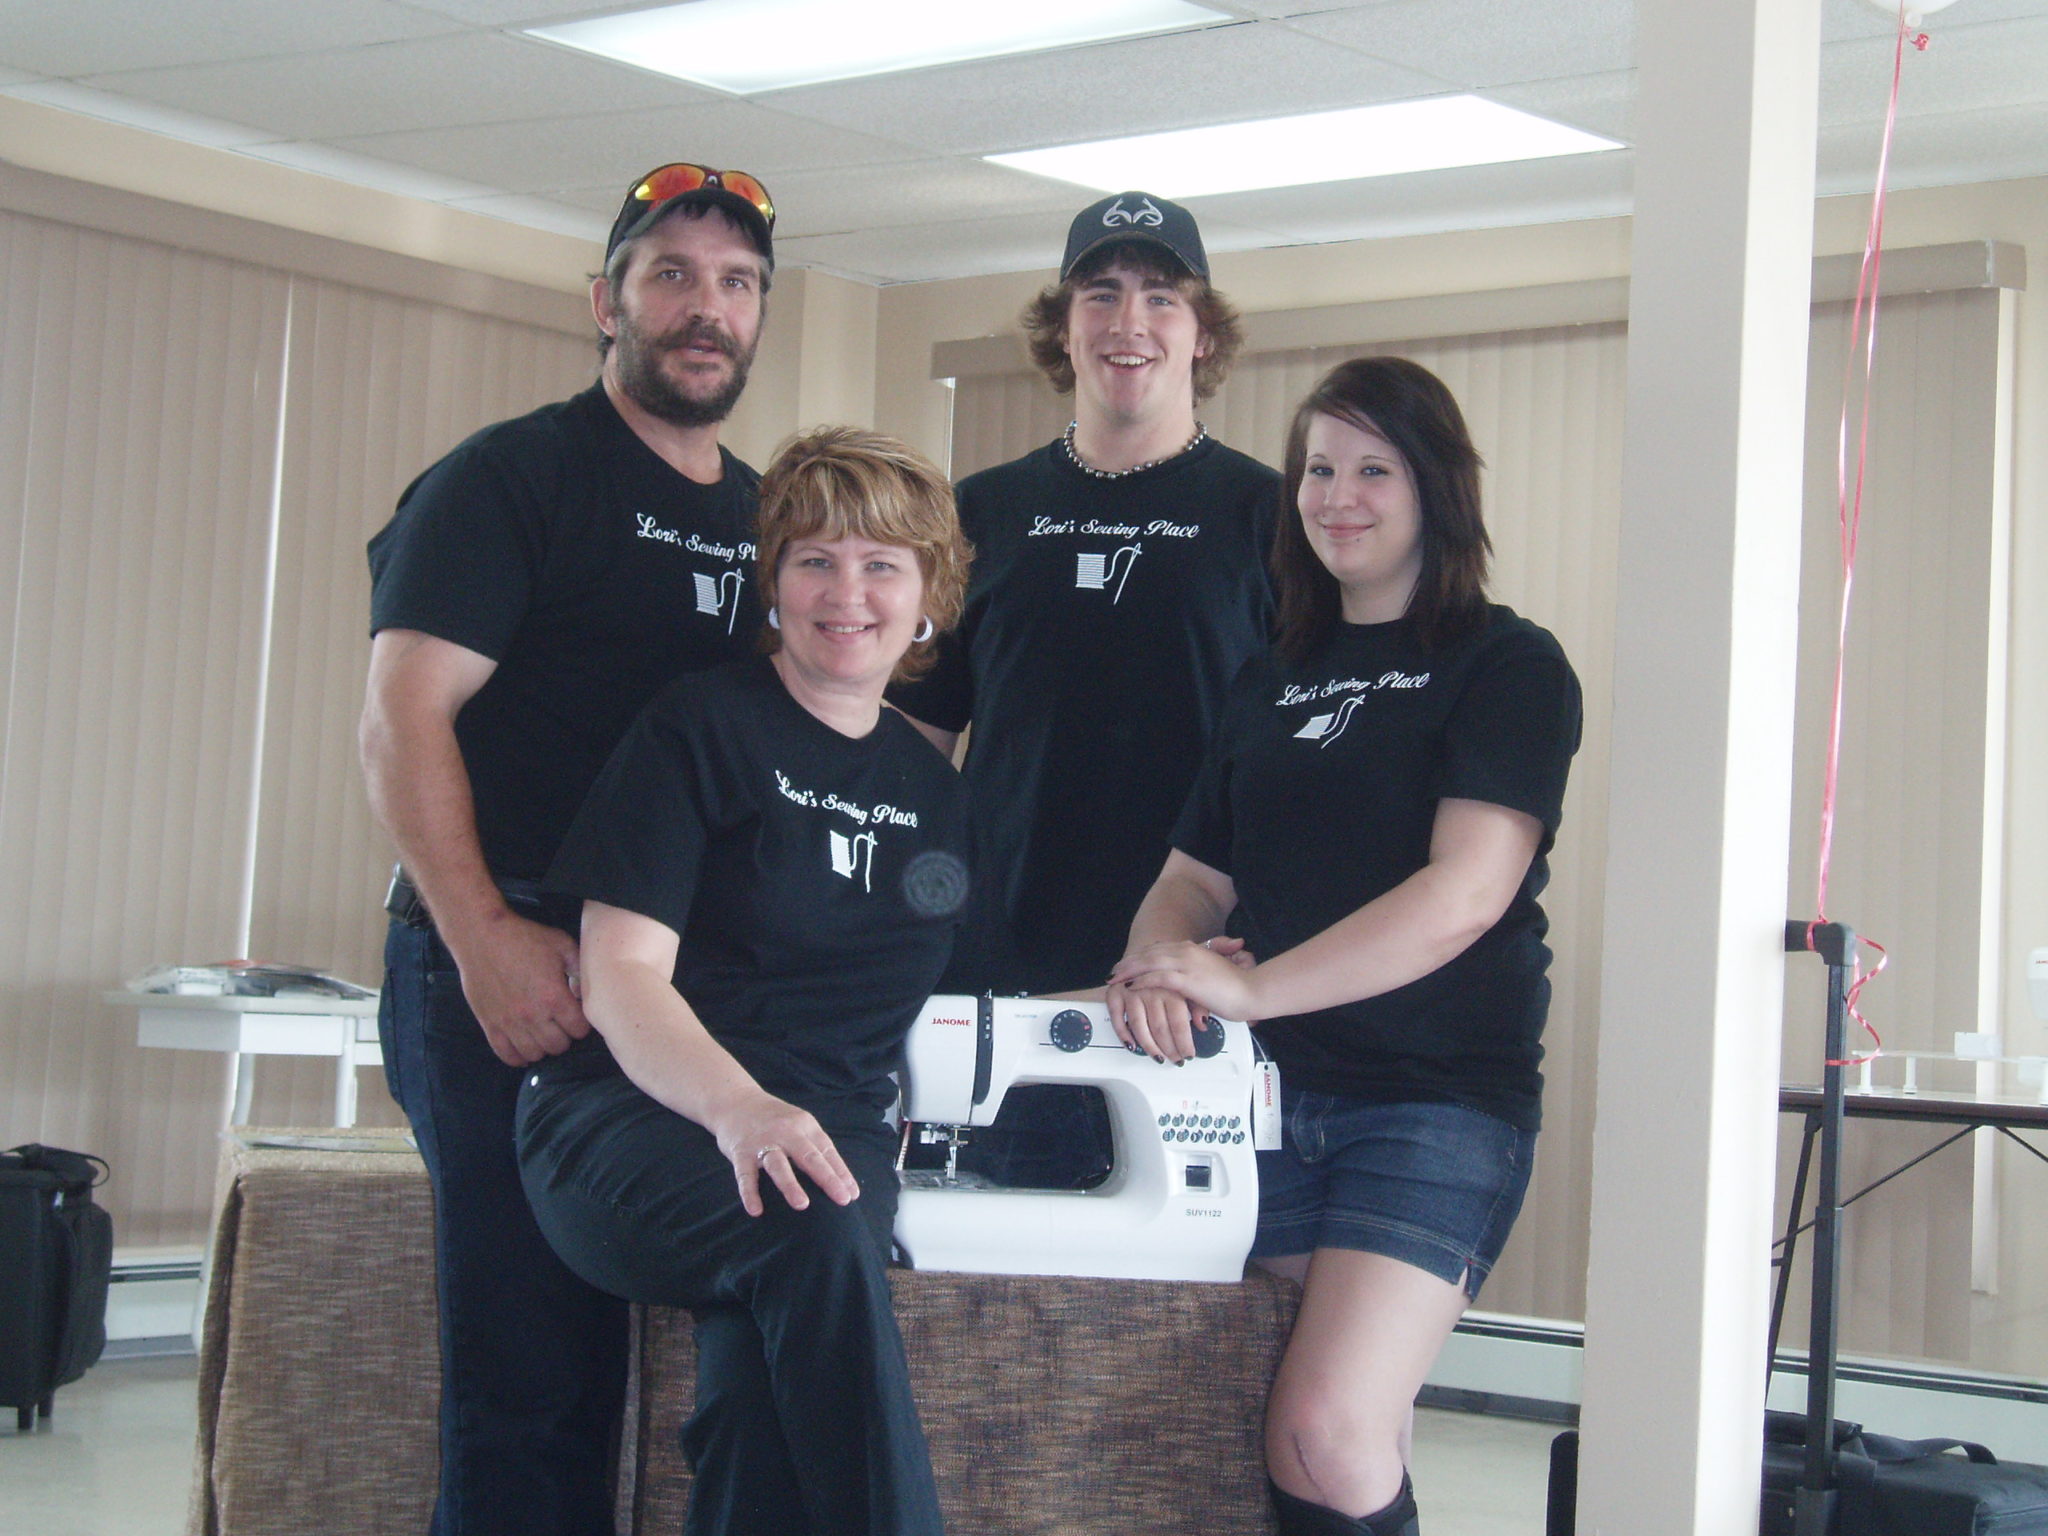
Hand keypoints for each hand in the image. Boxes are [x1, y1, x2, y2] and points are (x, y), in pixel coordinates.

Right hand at [445, 910, 589, 1066]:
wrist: (481, 935)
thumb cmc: (523, 937)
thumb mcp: (561, 945)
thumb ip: (579, 969)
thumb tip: (584, 992)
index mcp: (554, 996)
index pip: (579, 1030)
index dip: (582, 1023)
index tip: (577, 1014)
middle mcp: (533, 1015)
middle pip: (559, 1046)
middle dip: (565, 1036)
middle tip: (561, 1023)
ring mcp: (509, 1023)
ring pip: (535, 1054)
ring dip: (543, 1046)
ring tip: (543, 1033)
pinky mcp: (490, 1024)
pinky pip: (507, 1055)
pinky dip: (518, 1056)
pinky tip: (524, 1046)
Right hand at [710, 1093, 859, 1216]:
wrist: (735, 1101)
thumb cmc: (774, 1120)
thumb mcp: (798, 1125)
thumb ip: (816, 1148)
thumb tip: (841, 1181)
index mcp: (804, 1125)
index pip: (826, 1151)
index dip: (841, 1173)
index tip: (852, 1195)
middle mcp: (785, 1132)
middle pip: (809, 1157)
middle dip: (827, 1178)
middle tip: (842, 1199)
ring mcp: (762, 1142)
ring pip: (778, 1165)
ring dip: (790, 1184)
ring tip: (802, 1204)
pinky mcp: (740, 1152)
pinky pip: (745, 1175)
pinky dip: (749, 1193)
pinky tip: (756, 1210)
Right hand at [1105, 981, 1203, 1062]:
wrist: (1150, 954)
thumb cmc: (1171, 973)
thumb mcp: (1191, 987)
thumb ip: (1198, 1006)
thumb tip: (1202, 1025)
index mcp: (1172, 987)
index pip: (1179, 1023)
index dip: (1184, 1043)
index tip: (1188, 1055)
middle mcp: (1151, 989)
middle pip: (1160, 1028)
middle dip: (1169, 1049)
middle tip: (1176, 1060)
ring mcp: (1132, 991)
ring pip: (1139, 1027)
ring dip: (1149, 1047)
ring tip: (1157, 1057)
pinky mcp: (1115, 992)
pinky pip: (1117, 1018)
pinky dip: (1123, 1034)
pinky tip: (1132, 1045)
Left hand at [1108, 940, 1261, 1025]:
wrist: (1252, 991)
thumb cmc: (1236, 986)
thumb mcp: (1214, 972)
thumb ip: (1200, 969)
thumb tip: (1188, 977)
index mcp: (1193, 948)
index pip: (1160, 949)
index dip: (1142, 955)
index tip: (1128, 962)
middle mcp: (1187, 951)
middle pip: (1150, 953)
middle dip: (1130, 961)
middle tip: (1114, 970)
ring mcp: (1186, 964)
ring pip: (1149, 963)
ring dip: (1129, 971)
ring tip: (1115, 979)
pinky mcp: (1187, 979)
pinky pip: (1157, 978)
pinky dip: (1141, 981)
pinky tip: (1130, 987)